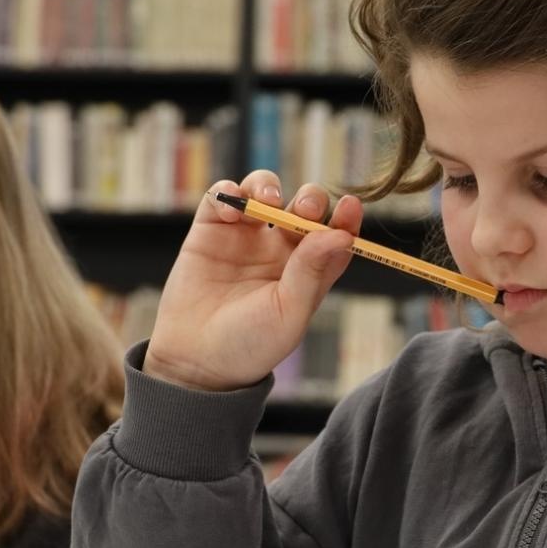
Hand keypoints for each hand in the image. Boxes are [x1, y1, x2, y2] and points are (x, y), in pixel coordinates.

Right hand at [144, 174, 361, 391]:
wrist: (195, 361)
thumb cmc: (250, 345)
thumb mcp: (289, 312)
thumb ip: (312, 271)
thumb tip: (341, 234)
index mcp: (307, 271)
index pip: (334, 235)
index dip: (346, 218)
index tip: (351, 205)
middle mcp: (279, 249)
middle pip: (303, 207)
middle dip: (309, 199)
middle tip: (305, 207)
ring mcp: (244, 237)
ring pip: (263, 192)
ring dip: (268, 186)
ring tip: (267, 200)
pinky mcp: (210, 230)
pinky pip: (222, 197)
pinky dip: (228, 192)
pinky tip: (233, 208)